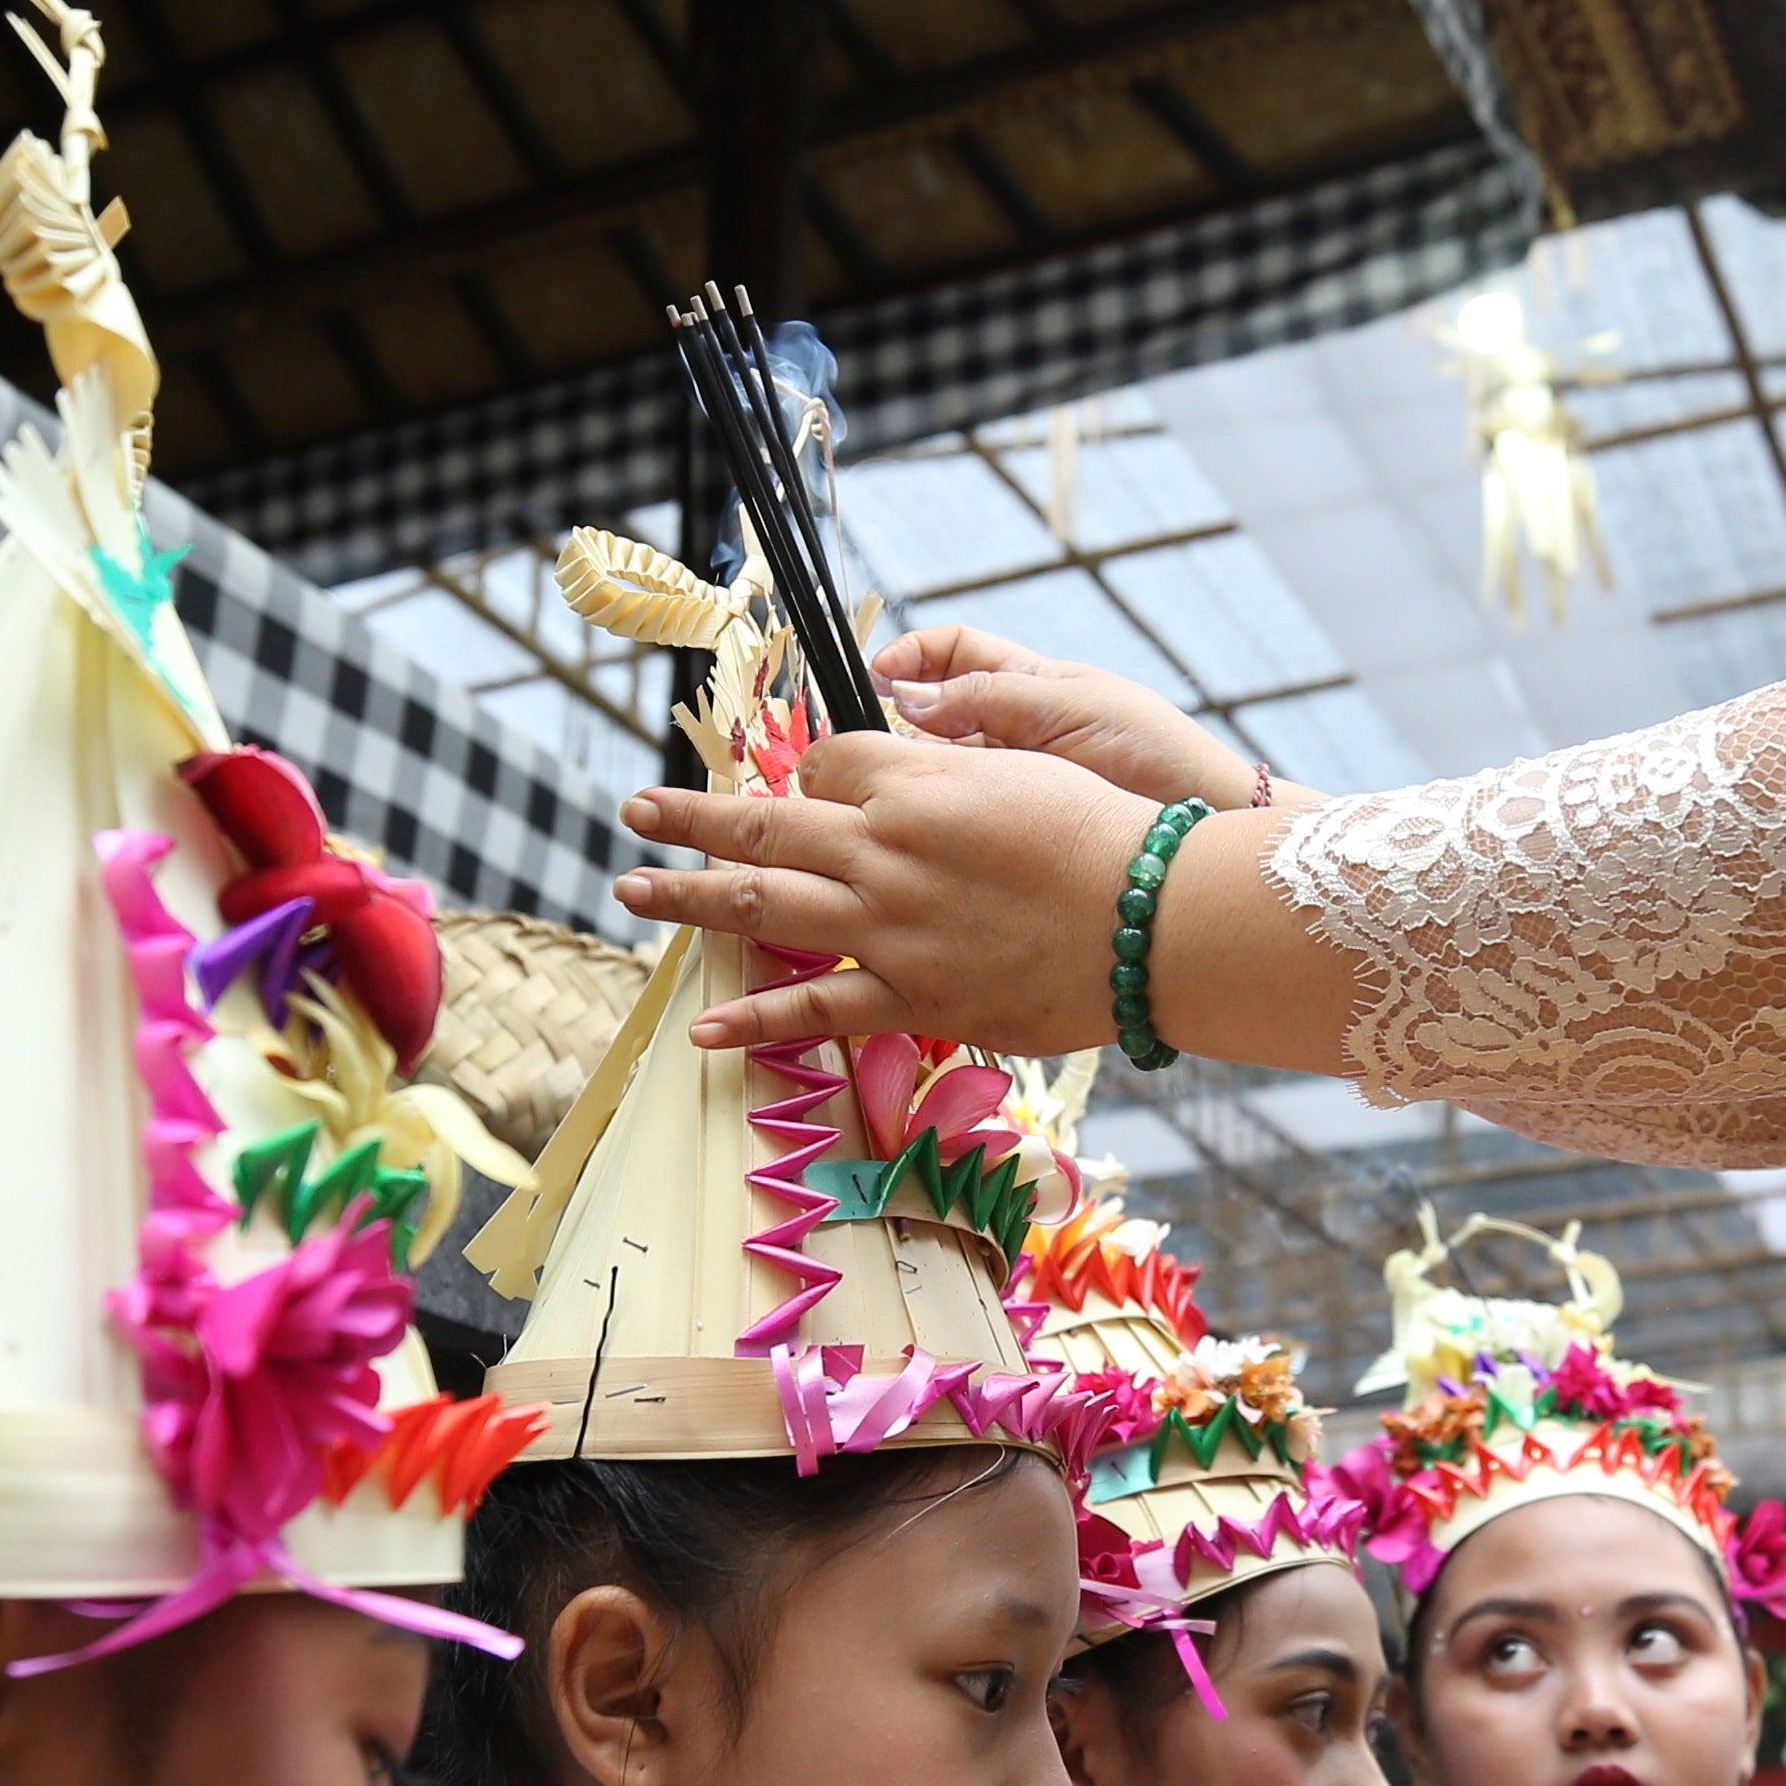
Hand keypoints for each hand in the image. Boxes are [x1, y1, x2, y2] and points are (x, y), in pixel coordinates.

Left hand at [621, 738, 1158, 1053]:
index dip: (809, 769)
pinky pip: (814, 1007)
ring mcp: (889, 925)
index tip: (809, 782)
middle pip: (764, 819)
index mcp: (916, 782)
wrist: (1156, 918)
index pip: (826, 762)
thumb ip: (949, 767)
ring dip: (687, 896)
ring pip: (762, 903)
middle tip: (638, 808)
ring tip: (629, 890)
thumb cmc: (1108, 833)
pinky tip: (701, 1026)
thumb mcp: (1025, 764)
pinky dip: (753, 1019)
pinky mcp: (911, 994)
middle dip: (692, 814)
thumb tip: (898, 759)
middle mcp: (885, 848)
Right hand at [874, 624, 1259, 809]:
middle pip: (933, 715)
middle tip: (864, 742)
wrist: (1203, 823)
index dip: (912, 656)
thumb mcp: (1070, 706)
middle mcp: (1011, 731)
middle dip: (895, 722)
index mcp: (1029, 683)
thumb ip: (989, 698)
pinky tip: (921, 823)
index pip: (954, 653)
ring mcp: (1010, 782)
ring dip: (909, 774)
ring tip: (889, 786)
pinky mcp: (1012, 830)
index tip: (877, 674)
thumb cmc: (1154, 752)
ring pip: (937, 770)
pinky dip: (932, 815)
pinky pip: (958, 815)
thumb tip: (907, 696)